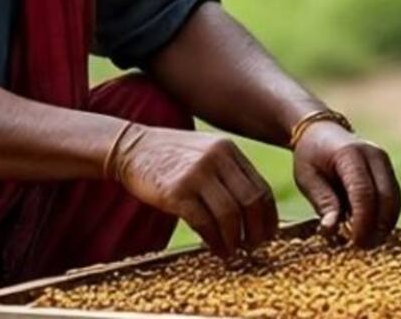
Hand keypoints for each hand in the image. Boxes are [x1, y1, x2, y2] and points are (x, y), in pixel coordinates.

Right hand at [107, 123, 278, 258]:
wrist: (131, 148)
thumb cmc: (171, 157)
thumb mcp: (205, 153)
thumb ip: (228, 173)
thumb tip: (253, 211)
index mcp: (228, 149)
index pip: (261, 187)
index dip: (269, 216)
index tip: (268, 234)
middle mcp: (217, 158)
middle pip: (251, 201)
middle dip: (256, 230)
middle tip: (253, 247)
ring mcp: (196, 174)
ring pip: (230, 214)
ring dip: (235, 239)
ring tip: (233, 251)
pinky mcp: (176, 191)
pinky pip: (204, 222)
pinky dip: (214, 241)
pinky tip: (216, 249)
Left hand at [293, 121, 400, 247]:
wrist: (322, 133)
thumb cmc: (311, 158)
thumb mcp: (307, 178)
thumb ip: (323, 202)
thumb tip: (331, 230)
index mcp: (350, 154)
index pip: (363, 192)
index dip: (362, 221)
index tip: (354, 242)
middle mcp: (374, 155)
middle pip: (387, 197)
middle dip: (377, 227)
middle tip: (362, 247)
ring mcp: (385, 162)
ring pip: (395, 200)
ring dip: (384, 225)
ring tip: (366, 242)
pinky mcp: (389, 171)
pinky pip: (394, 199)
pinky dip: (386, 218)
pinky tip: (372, 230)